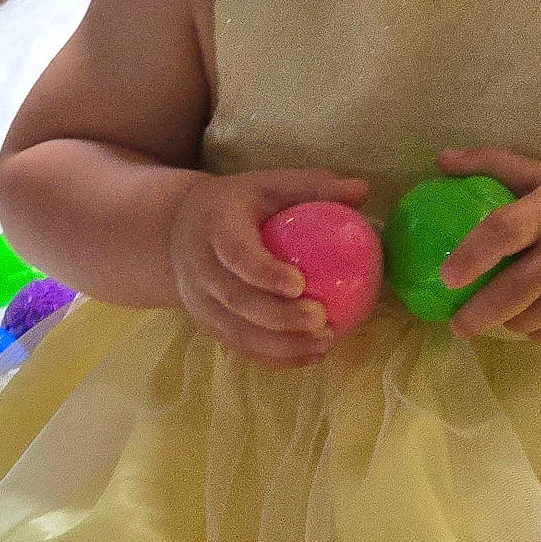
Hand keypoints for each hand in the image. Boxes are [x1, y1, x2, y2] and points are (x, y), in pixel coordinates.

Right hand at [169, 167, 370, 365]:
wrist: (179, 231)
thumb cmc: (237, 205)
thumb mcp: (267, 184)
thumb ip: (312, 186)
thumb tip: (362, 190)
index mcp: (214, 226)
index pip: (234, 254)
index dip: (263, 272)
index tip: (299, 285)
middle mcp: (199, 267)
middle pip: (236, 300)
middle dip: (280, 317)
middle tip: (321, 319)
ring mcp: (199, 301)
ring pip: (237, 333)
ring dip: (283, 345)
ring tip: (325, 342)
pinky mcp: (207, 324)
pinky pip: (241, 347)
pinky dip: (277, 357)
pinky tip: (312, 355)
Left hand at [435, 147, 540, 343]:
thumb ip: (494, 164)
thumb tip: (442, 160)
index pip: (503, 232)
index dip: (471, 255)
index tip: (445, 277)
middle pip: (509, 292)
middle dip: (474, 315)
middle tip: (454, 324)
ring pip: (521, 319)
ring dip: (502, 319)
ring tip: (497, 308)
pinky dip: (529, 328)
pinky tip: (532, 311)